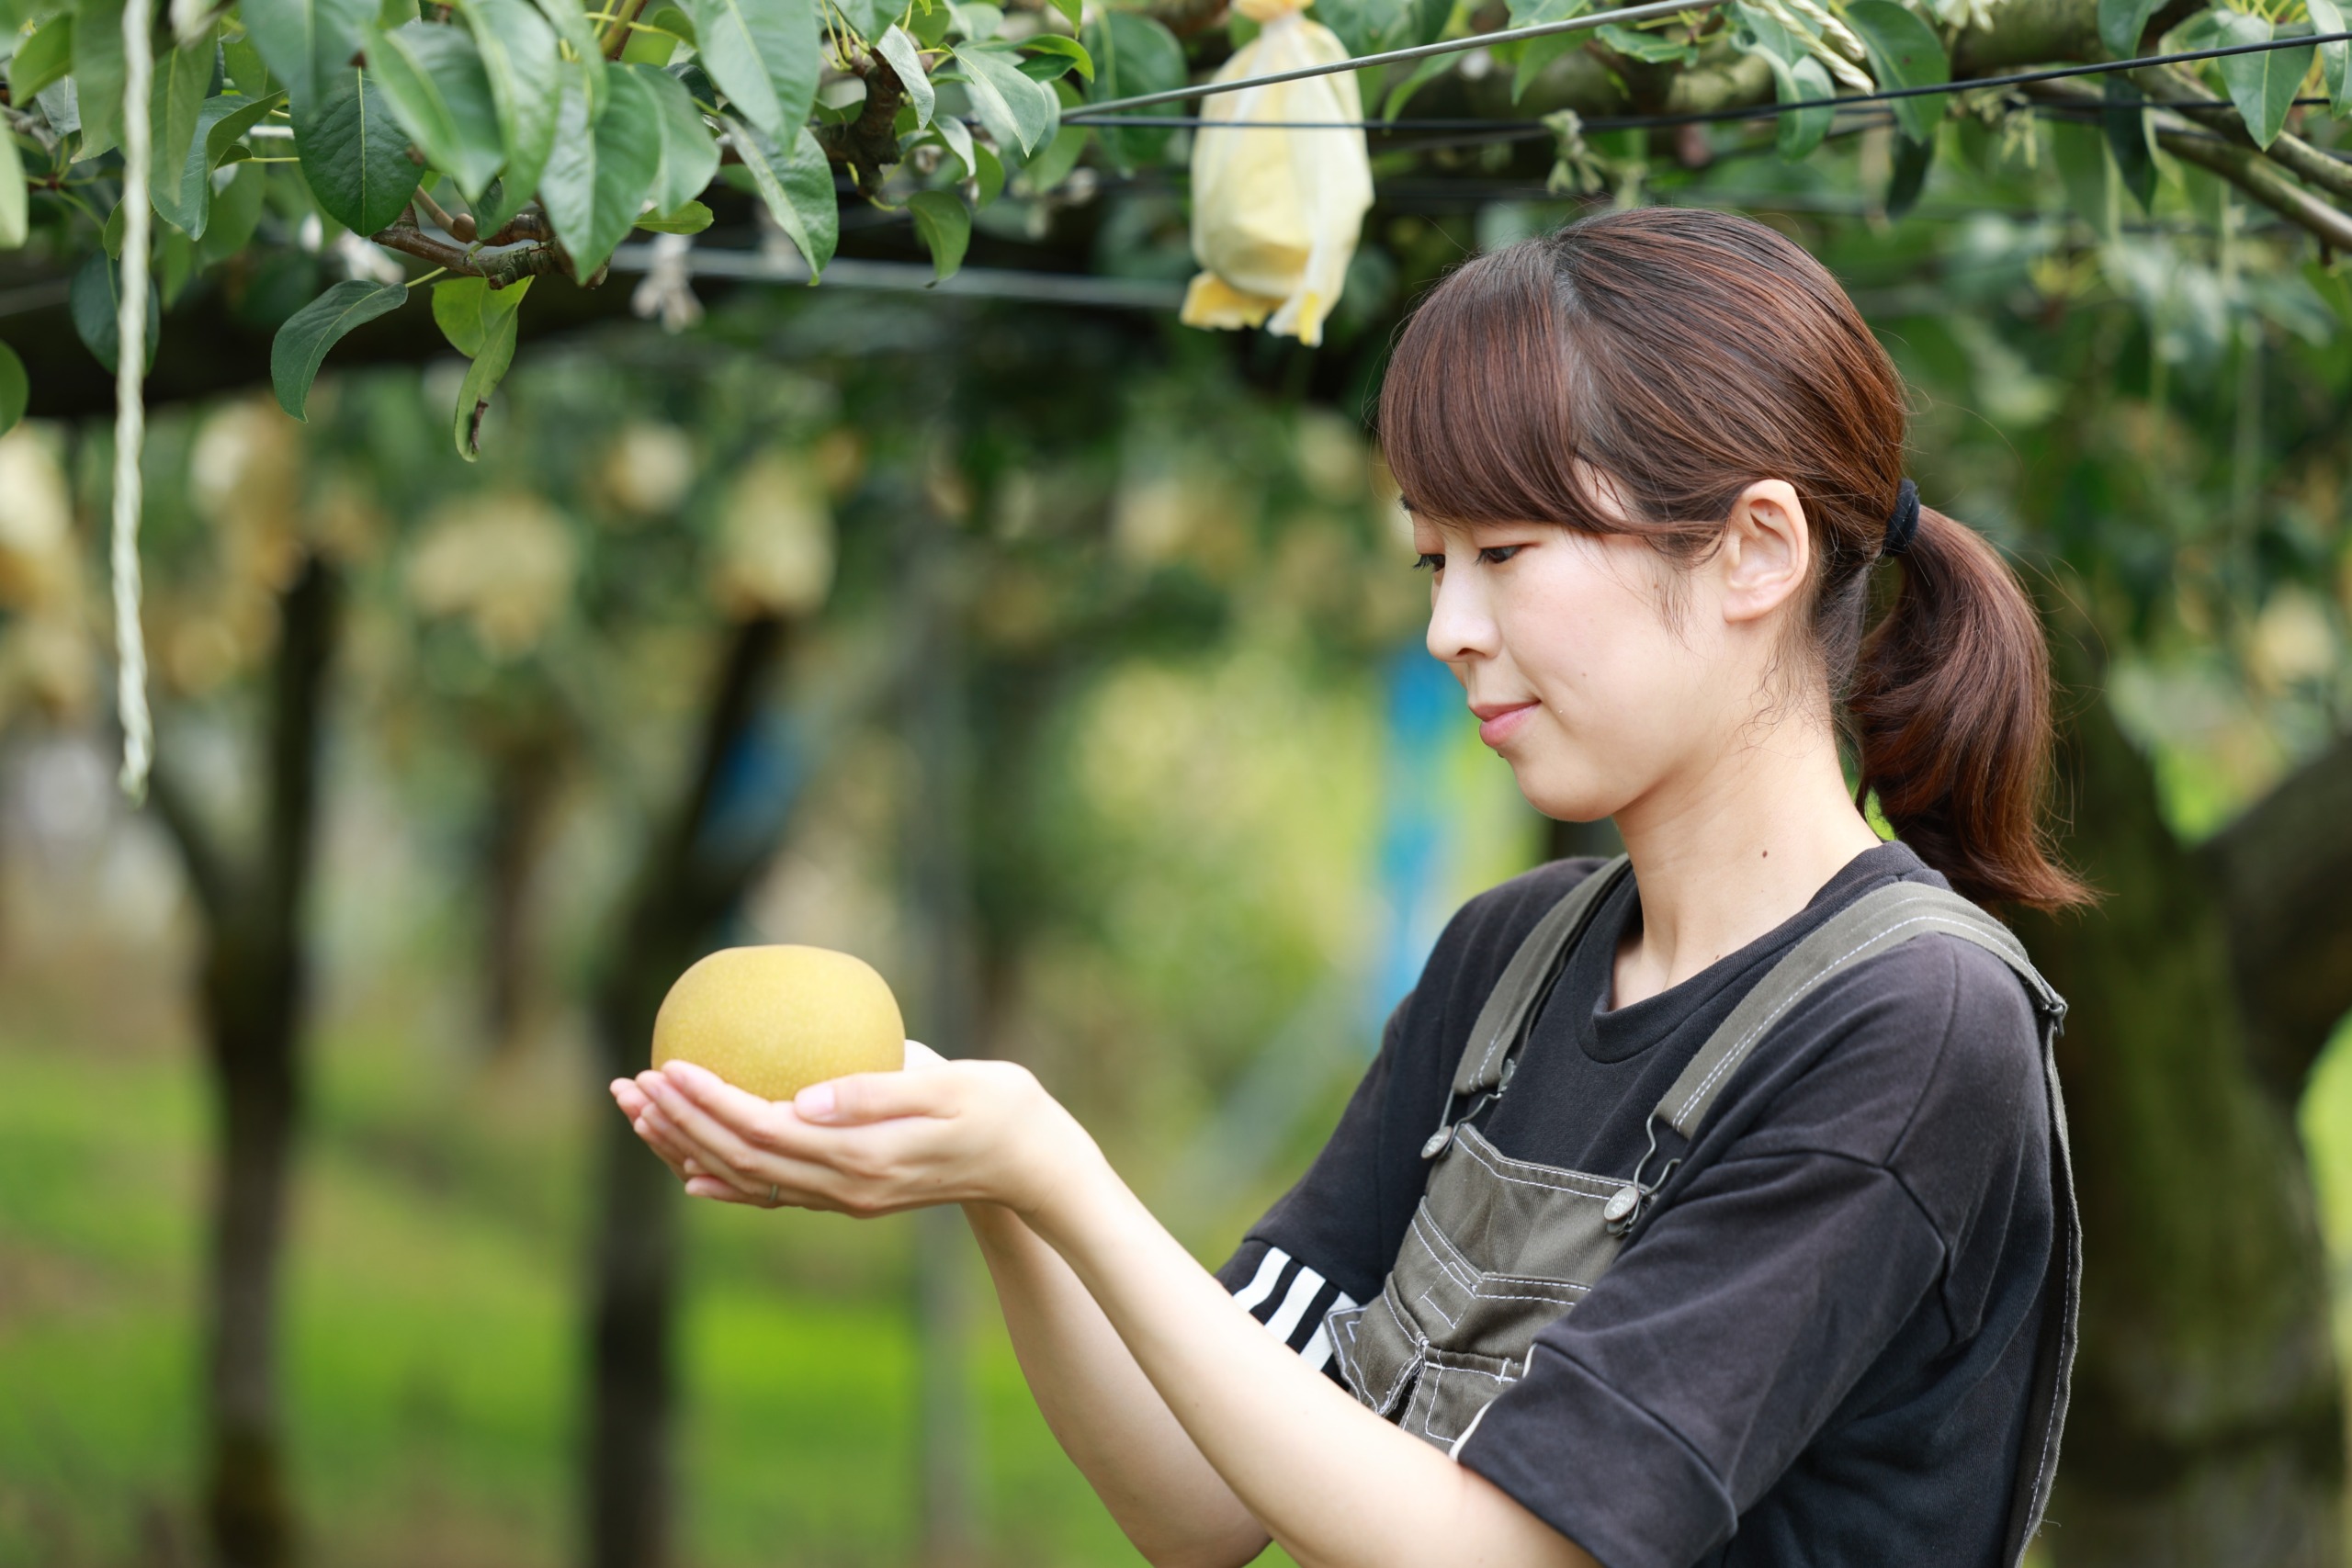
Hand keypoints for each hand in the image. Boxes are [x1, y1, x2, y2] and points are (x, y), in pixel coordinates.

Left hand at [608, 1044, 1097, 1220]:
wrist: (1033, 1165)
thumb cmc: (1000, 1108)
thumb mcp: (948, 1089)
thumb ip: (876, 1091)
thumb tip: (803, 1099)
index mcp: (861, 1157)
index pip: (763, 1131)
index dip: (709, 1101)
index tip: (668, 1066)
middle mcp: (844, 1187)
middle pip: (739, 1160)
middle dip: (677, 1123)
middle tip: (629, 1085)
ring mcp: (845, 1198)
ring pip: (746, 1179)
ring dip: (686, 1148)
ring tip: (639, 1115)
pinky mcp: (849, 1196)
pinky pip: (771, 1193)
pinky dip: (723, 1181)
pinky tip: (689, 1171)